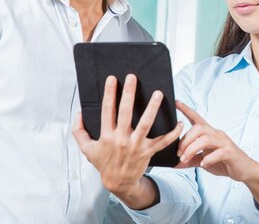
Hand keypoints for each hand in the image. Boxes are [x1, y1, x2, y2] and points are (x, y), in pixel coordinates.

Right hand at [73, 74, 182, 209]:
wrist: (118, 182)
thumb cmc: (103, 162)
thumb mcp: (86, 149)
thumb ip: (79, 131)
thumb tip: (78, 113)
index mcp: (106, 135)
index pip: (107, 111)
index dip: (109, 94)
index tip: (112, 79)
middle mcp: (121, 139)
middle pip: (125, 113)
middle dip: (129, 93)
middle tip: (133, 77)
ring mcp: (136, 145)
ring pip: (146, 124)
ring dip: (153, 108)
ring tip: (158, 93)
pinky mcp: (148, 151)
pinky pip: (163, 142)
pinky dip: (173, 133)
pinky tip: (180, 123)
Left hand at [175, 100, 258, 208]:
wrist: (245, 170)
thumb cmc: (224, 162)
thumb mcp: (204, 160)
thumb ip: (190, 159)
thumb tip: (174, 162)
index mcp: (210, 133)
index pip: (197, 118)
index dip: (187, 110)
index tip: (176, 102)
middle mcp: (217, 134)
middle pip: (199, 128)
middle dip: (185, 140)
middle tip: (179, 153)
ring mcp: (225, 142)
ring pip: (206, 139)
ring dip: (192, 149)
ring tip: (186, 159)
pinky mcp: (230, 152)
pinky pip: (218, 152)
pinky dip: (208, 158)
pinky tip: (204, 164)